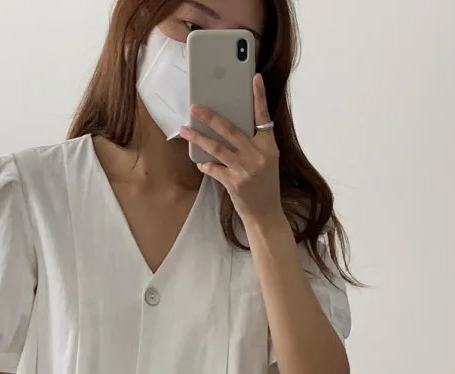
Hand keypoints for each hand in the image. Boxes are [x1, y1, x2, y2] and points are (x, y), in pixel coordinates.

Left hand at [179, 74, 282, 228]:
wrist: (266, 213)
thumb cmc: (265, 185)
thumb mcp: (266, 161)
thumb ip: (253, 145)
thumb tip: (229, 128)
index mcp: (269, 147)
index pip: (263, 117)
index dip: (259, 97)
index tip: (254, 78)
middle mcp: (258, 156)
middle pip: (231, 130)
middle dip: (210, 117)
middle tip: (195, 107)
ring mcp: (245, 169)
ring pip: (217, 148)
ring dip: (198, 138)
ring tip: (185, 130)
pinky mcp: (234, 183)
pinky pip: (213, 169)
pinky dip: (205, 164)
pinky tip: (199, 162)